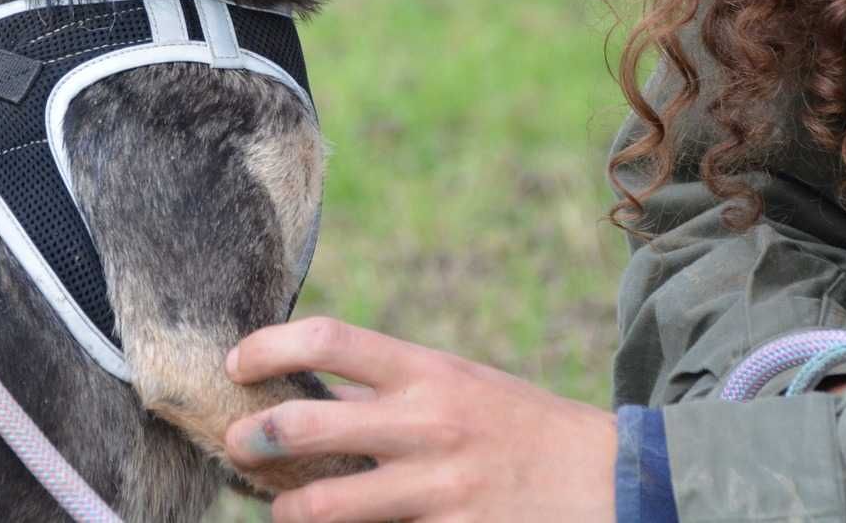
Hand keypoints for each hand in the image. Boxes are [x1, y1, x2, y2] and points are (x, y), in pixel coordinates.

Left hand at [223, 317, 617, 522]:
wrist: (611, 481)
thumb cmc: (520, 427)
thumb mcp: (460, 384)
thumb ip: (390, 388)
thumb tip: (309, 390)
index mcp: (428, 371)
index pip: (330, 338)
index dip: (269, 345)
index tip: (237, 363)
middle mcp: (427, 423)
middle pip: (307, 422)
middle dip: (252, 435)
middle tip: (234, 442)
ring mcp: (438, 487)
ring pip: (326, 503)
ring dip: (288, 508)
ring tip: (282, 507)